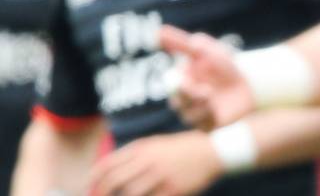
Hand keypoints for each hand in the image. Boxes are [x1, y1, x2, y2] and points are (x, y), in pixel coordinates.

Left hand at [89, 130, 221, 195]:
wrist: (214, 152)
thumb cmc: (183, 147)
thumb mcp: (157, 143)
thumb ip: (135, 153)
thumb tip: (110, 168)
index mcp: (143, 148)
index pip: (108, 164)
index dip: (93, 178)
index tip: (89, 187)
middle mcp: (149, 161)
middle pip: (114, 181)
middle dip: (102, 193)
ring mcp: (161, 176)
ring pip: (130, 194)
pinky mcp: (173, 190)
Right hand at [160, 25, 253, 130]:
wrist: (251, 81)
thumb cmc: (226, 64)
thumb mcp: (205, 50)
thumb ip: (181, 43)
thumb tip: (157, 32)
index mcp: (182, 79)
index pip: (172, 84)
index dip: (179, 85)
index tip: (187, 80)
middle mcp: (185, 98)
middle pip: (177, 103)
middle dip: (190, 97)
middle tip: (206, 92)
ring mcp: (195, 113)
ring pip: (188, 116)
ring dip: (202, 107)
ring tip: (214, 98)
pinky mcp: (206, 125)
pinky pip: (201, 127)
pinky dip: (209, 118)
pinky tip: (217, 111)